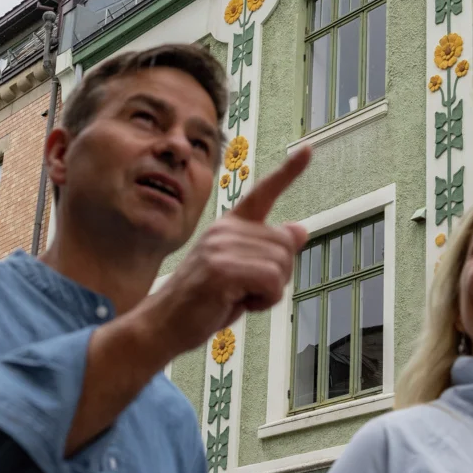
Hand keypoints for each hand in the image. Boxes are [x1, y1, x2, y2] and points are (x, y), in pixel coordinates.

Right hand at [133, 144, 311, 357]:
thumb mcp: (241, 271)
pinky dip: (265, 301)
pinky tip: (238, 303)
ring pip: (281, 265)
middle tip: (248, 289)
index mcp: (230, 225)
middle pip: (285, 245)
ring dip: (269, 291)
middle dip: (278, 275)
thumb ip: (267, 249)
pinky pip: (272, 282)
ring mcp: (221, 246)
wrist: (165, 323)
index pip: (263, 193)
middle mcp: (226, 229)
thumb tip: (300, 229)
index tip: (308, 149)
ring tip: (238, 296)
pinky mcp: (222, 268)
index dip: (289, 172)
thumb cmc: (203, 300)